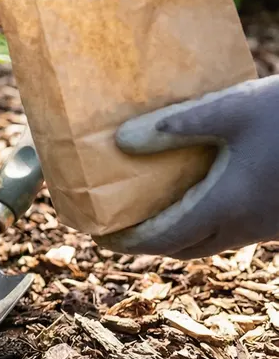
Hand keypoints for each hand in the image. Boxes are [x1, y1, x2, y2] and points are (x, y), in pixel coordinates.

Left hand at [96, 75, 277, 258]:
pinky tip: (197, 191)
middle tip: (116, 226)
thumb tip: (121, 141)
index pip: (162, 240)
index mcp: (226, 206)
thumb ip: (175, 126)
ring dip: (177, 233)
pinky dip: (206, 220)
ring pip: (212, 241)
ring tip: (149, 209)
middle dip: (147, 242)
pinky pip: (235, 229)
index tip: (96, 236)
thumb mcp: (232, 110)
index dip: (126, 242)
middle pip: (184, 248)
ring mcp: (268, 225)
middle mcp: (247, 226)